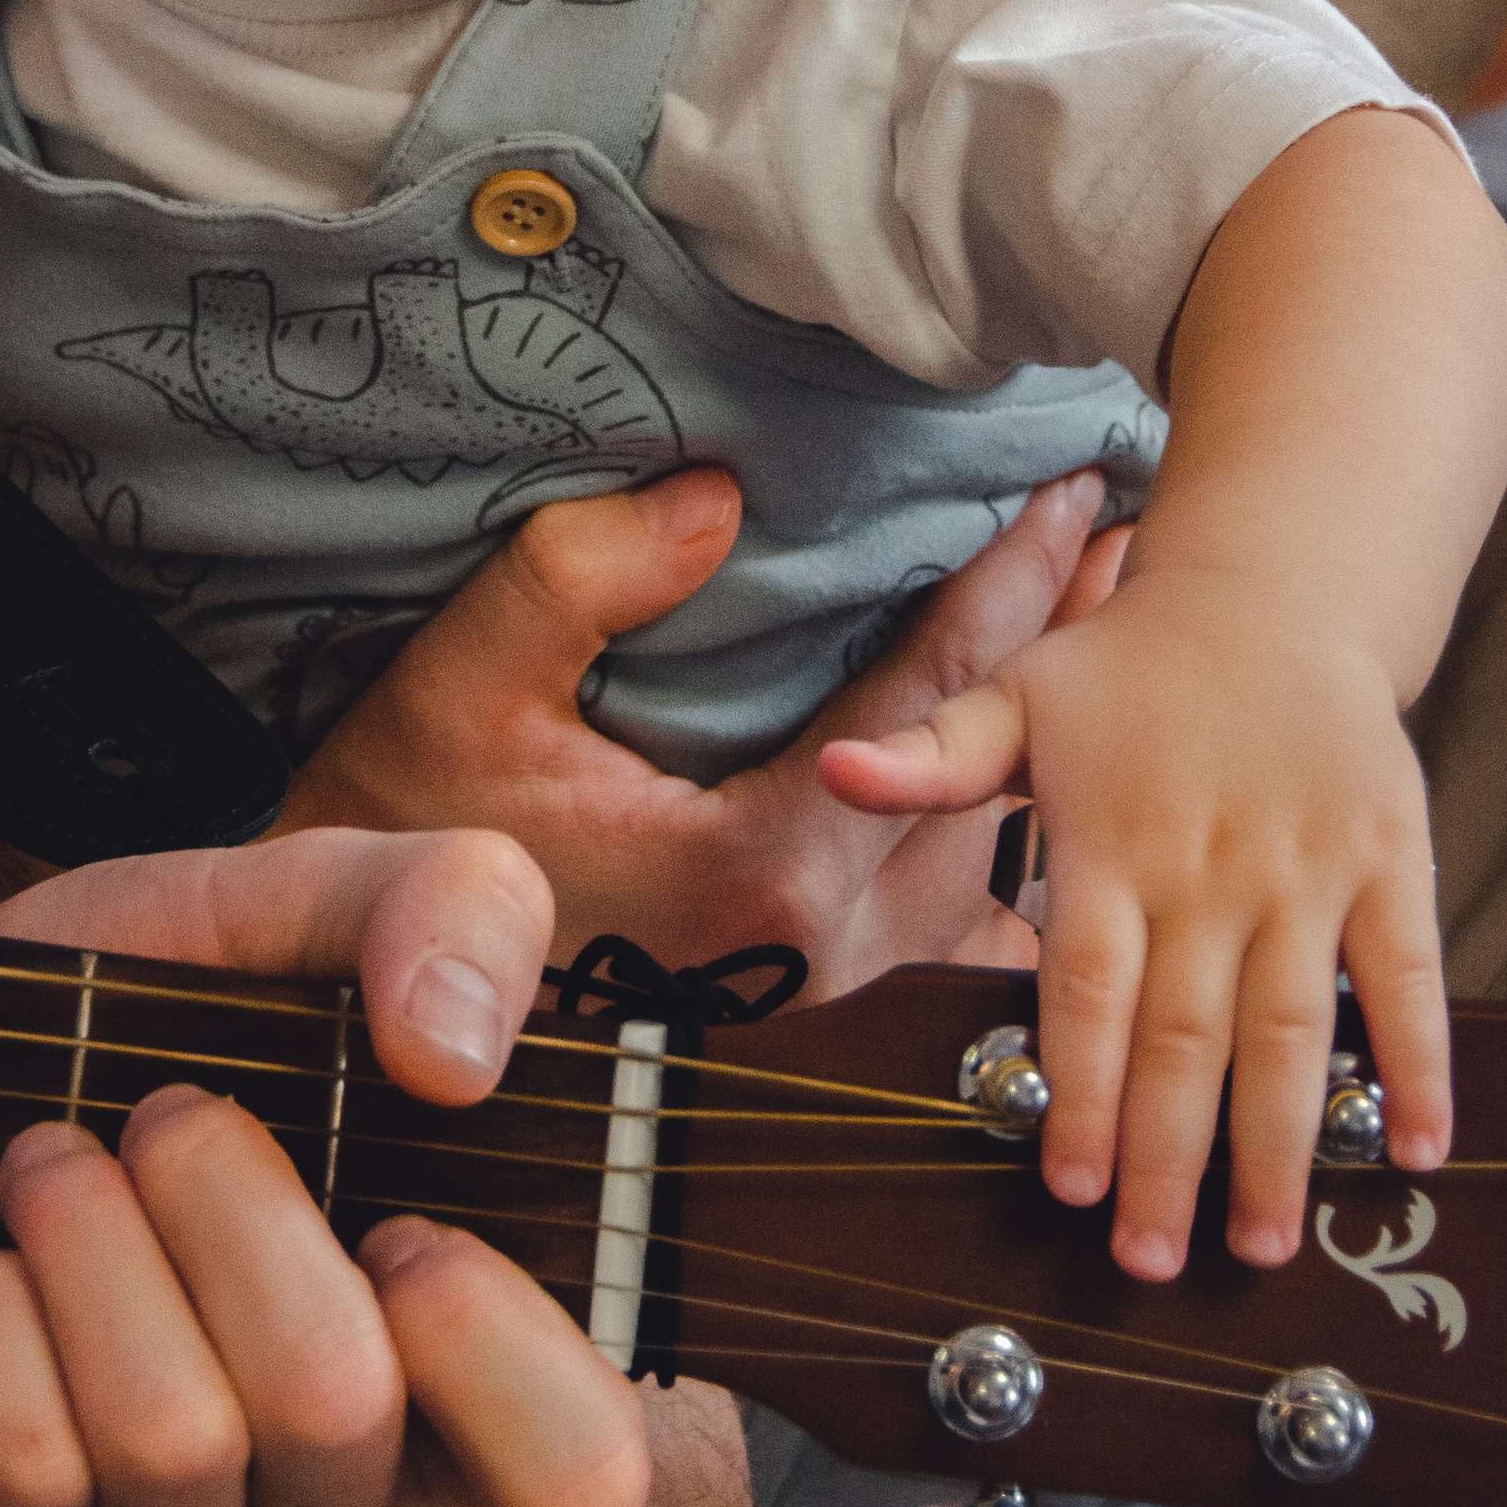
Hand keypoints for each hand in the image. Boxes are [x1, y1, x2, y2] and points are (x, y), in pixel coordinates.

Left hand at [0, 825, 647, 1506]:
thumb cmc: (149, 1007)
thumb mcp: (314, 908)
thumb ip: (457, 909)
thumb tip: (458, 1055)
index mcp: (463, 1378)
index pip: (582, 1480)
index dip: (496, 1344)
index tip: (403, 1216)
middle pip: (336, 1410)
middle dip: (230, 1203)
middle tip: (169, 1118)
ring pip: (170, 1440)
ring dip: (90, 1236)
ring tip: (53, 1163)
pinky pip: (25, 1469)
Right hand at [281, 466, 1124, 1000]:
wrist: (352, 992)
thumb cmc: (402, 833)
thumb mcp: (458, 686)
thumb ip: (577, 580)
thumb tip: (712, 500)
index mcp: (758, 867)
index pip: (929, 702)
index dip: (1012, 586)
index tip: (1080, 492)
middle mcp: (824, 950)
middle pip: (1000, 780)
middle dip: (1077, 657)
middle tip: (1153, 552)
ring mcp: (830, 997)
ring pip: (996, 863)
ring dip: (1062, 750)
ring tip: (1126, 649)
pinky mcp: (813, 1015)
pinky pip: (955, 935)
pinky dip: (1013, 848)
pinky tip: (1054, 806)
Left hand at [822, 563, 1449, 1280]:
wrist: (1273, 592)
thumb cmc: (1129, 666)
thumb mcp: (1019, 696)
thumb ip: (932, 756)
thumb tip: (837, 777)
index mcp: (1113, 844)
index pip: (1089, 995)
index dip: (1081, 1094)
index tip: (1071, 1187)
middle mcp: (1209, 870)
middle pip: (1185, 1039)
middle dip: (1168, 1159)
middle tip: (1152, 1260)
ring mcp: (1306, 871)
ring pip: (1291, 1030)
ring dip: (1280, 1144)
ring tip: (1263, 1243)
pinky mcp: (1389, 861)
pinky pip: (1407, 975)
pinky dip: (1419, 1064)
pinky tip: (1418, 1150)